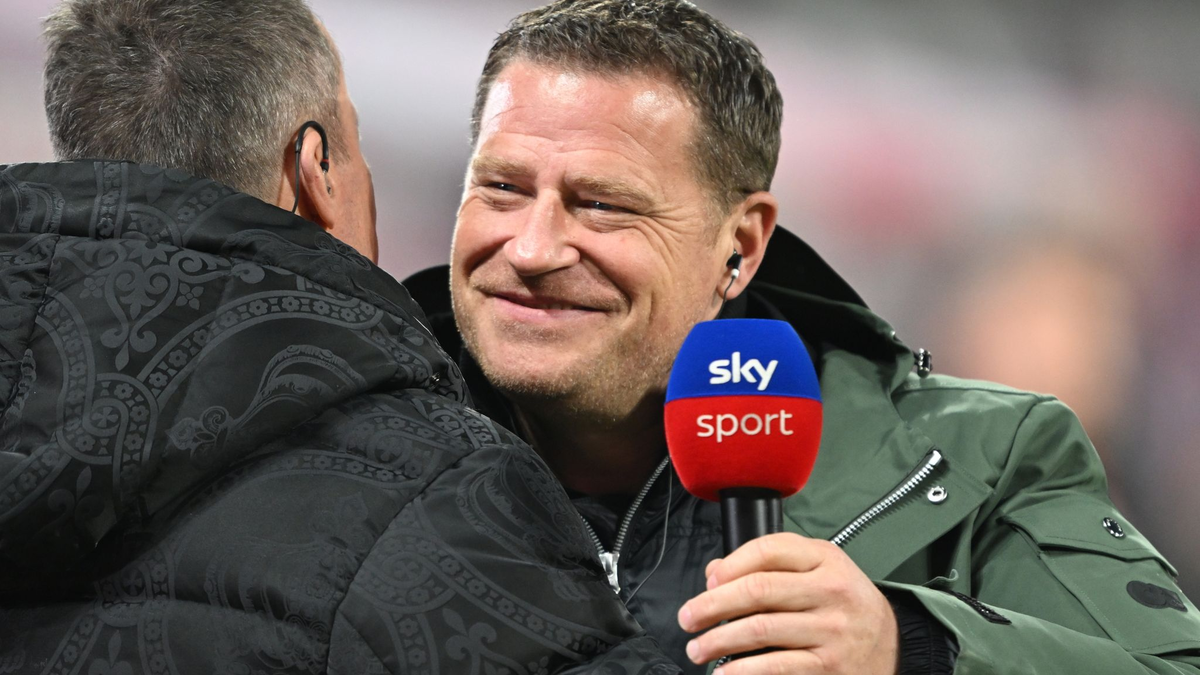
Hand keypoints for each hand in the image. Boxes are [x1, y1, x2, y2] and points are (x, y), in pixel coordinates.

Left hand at [677, 533, 897, 674]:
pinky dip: (743, 671)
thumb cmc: (844, 604)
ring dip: (718, 640)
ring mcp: (831, 630)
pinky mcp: (828, 666)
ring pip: (760, 629)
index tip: (708, 581)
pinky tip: (725, 672)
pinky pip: (776, 666)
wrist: (892, 645)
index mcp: (825, 559)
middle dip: (711, 605)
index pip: (767, 549)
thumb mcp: (819, 569)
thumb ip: (771, 564)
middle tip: (688, 618)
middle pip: (757, 589)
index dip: (729, 565)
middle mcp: (831, 590)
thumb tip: (716, 572)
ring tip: (698, 648)